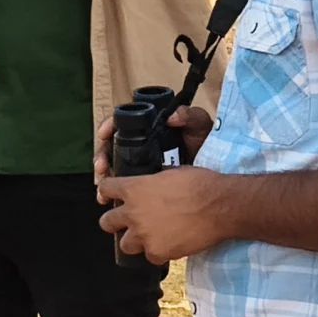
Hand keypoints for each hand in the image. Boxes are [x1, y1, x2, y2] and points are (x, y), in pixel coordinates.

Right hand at [93, 104, 214, 189]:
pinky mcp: (140, 183)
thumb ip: (189, 116)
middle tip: (102, 167)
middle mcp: (139, 143)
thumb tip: (172, 116)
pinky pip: (121, 188)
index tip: (105, 133)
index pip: (121, 122)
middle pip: (110, 147)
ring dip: (103, 177)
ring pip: (112, 168)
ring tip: (102, 187)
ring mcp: (138, 163)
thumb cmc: (206, 144)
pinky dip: (112, 194)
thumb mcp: (199, 126)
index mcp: (149, 127)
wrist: (215, 172)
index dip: (108, 126)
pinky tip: (107, 200)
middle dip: (102, 156)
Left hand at [96, 165, 226, 263]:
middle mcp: (133, 212)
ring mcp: (143, 235)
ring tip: (151, 237)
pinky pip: (151, 256)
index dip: (107, 192)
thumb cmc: (200, 184)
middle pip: (106, 222)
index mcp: (135, 188)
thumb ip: (155, 182)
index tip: (110, 196)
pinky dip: (159, 252)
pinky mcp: (157, 252)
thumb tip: (154, 184)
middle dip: (114, 223)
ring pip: (125, 245)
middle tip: (127, 223)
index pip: (106, 188)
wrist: (219, 206)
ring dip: (135, 241)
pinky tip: (171, 244)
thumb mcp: (172, 173)